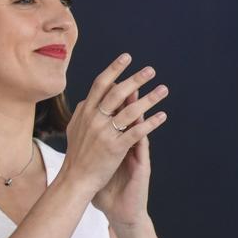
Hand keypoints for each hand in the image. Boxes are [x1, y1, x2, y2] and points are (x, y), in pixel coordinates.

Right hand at [61, 54, 167, 205]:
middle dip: (135, 79)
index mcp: (85, 112)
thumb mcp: (75, 129)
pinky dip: (151, 123)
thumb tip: (89, 98)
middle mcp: (94, 119)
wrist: (76, 179)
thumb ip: (82, 112)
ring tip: (163, 89)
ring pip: (130, 111)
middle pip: (117, 93)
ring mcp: (104, 133)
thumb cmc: (77, 155)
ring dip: (149, 99)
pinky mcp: (115, 148)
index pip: (100, 84)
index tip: (127, 57)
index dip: (114, 69)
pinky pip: (136, 132)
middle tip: (150, 70)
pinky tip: (163, 116)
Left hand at [93, 89, 157, 226]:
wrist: (120, 210)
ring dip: (145, 110)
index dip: (113, 100)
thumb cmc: (108, 186)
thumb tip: (80, 130)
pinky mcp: (141, 165)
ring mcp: (135, 154)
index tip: (112, 79)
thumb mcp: (98, 162)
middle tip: (135, 78)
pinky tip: (156, 119)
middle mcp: (126, 144)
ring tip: (148, 93)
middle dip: (132, 98)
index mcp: (115, 141)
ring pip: (139, 127)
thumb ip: (93, 146)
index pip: (114, 117)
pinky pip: (144, 145)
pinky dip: (148, 131)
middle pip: (128, 117)